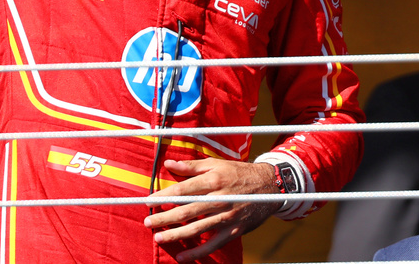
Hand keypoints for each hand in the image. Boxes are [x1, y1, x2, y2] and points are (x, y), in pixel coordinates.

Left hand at [143, 159, 277, 262]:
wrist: (270, 186)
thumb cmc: (239, 172)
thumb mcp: (216, 164)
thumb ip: (191, 166)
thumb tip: (169, 163)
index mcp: (212, 180)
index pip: (182, 190)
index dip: (163, 197)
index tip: (148, 202)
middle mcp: (218, 199)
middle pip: (185, 211)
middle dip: (164, 218)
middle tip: (147, 223)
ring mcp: (226, 217)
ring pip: (196, 229)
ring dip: (175, 235)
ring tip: (158, 238)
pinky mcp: (233, 230)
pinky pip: (212, 244)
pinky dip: (197, 253)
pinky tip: (183, 258)